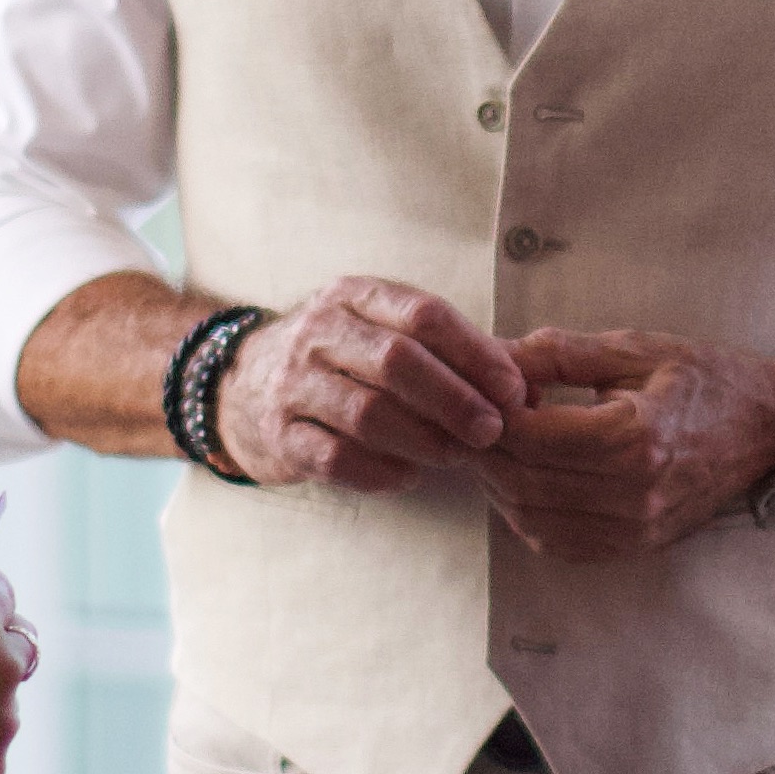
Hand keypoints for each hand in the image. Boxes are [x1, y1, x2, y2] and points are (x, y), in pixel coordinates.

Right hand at [217, 276, 527, 493]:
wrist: (240, 387)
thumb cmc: (341, 361)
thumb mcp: (385, 335)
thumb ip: (455, 355)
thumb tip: (534, 389)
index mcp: (356, 296)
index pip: (423, 315)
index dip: (476, 354)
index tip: (515, 390)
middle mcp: (319, 331)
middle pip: (396, 362)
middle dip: (454, 399)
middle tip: (493, 431)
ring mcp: (292, 383)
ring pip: (366, 412)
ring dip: (423, 439)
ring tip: (457, 457)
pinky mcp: (278, 434)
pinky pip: (333, 457)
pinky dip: (378, 471)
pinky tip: (407, 477)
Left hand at [482, 328, 774, 558]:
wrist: (769, 428)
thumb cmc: (706, 379)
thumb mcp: (636, 348)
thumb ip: (561, 353)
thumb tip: (494, 354)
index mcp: (635, 437)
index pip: (530, 437)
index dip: (489, 416)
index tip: (474, 392)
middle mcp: (634, 494)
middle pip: (522, 482)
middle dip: (483, 451)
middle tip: (469, 419)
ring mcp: (635, 529)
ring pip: (530, 519)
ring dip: (498, 485)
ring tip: (493, 446)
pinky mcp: (635, 547)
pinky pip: (557, 543)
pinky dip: (525, 515)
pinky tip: (523, 480)